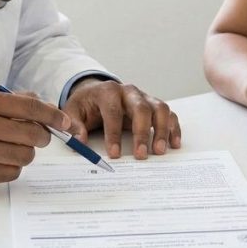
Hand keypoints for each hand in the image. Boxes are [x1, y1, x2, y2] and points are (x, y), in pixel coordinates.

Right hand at [0, 89, 70, 183]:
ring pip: (25, 156)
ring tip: (12, 147)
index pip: (30, 107)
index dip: (52, 115)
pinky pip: (12, 173)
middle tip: (37, 137)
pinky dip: (12, 167)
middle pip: (33, 134)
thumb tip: (47, 106)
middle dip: (41, 136)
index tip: (64, 122)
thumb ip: (14, 101)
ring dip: (25, 152)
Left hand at [63, 78, 181, 158]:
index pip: (113, 111)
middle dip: (142, 133)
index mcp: (108, 92)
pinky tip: (173, 143)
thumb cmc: (86, 104)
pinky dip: (173, 127)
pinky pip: (168, 114)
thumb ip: (73, 125)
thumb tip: (79, 140)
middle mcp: (129, 92)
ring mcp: (144, 97)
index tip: (114, 154)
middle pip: (141, 108)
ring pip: (159, 108)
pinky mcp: (153, 105)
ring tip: (159, 151)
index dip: (114, 133)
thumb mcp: (73, 110)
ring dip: (162, 130)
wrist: (97, 92)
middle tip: (141, 155)